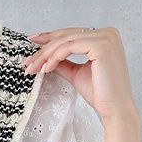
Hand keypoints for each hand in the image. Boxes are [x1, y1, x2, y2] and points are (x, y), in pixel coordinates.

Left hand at [20, 26, 139, 123]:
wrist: (114, 108)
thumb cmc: (99, 93)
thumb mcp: (76, 73)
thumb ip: (63, 62)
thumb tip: (44, 57)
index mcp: (104, 36)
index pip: (71, 34)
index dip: (50, 38)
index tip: (31, 42)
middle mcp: (107, 33)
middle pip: (67, 36)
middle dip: (44, 49)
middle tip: (27, 62)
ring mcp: (106, 37)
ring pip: (66, 41)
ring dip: (45, 55)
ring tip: (33, 69)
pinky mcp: (101, 45)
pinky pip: (70, 47)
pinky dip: (55, 57)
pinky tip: (46, 69)